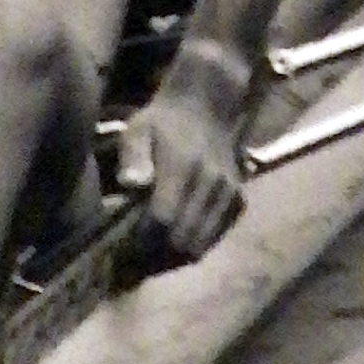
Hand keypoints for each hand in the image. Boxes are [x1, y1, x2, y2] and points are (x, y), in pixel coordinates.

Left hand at [117, 35, 251, 255]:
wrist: (206, 108)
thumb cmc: (162, 122)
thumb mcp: (138, 129)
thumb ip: (133, 157)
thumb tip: (131, 184)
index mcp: (183, 166)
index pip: (163, 218)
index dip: (142, 238)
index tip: (124, 245)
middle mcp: (211, 183)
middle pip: (182, 238)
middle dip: (156, 253)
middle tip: (136, 254)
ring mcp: (229, 194)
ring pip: (201, 245)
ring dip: (176, 255)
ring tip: (154, 249)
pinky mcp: (239, 201)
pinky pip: (217, 238)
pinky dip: (197, 243)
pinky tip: (177, 235)